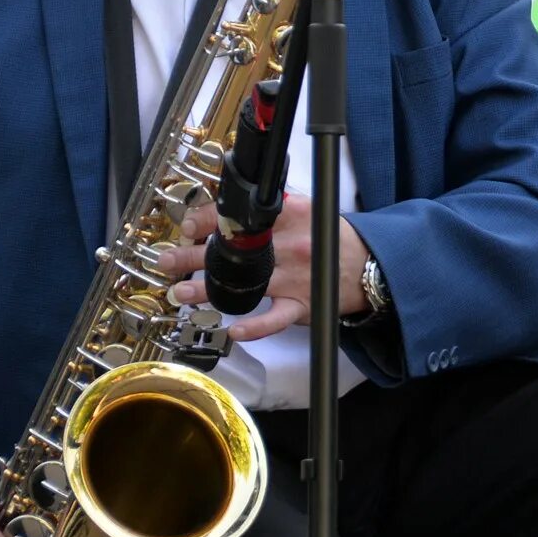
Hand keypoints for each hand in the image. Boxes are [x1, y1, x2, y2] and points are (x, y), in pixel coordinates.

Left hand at [162, 195, 370, 341]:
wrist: (370, 265)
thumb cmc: (332, 239)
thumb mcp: (308, 210)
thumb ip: (274, 208)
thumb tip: (231, 207)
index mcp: (291, 217)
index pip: (241, 215)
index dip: (208, 220)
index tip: (188, 227)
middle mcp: (290, 246)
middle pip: (233, 250)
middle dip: (193, 256)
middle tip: (167, 259)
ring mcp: (295, 277)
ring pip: (245, 285)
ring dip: (209, 290)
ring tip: (181, 292)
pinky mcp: (302, 304)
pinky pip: (275, 319)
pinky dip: (255, 327)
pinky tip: (234, 329)